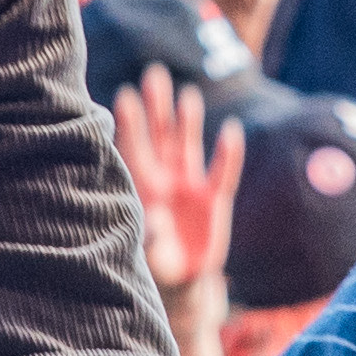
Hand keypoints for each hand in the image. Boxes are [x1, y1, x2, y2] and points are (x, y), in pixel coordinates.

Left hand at [114, 66, 245, 298]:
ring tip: (187, 95)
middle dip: (158, 107)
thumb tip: (154, 219)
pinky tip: (231, 131)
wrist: (183, 280)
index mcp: (143, 188)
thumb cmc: (156, 263)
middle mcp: (166, 180)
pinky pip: (224, 173)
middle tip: (153, 74)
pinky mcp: (214, 199)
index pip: (135, 149)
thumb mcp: (150, 255)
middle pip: (161, 136)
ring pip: (189, 146)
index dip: (132, 123)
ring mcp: (191, 186)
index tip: (124, 95)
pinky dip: (228, 153)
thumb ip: (150, 237)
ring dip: (189, 121)